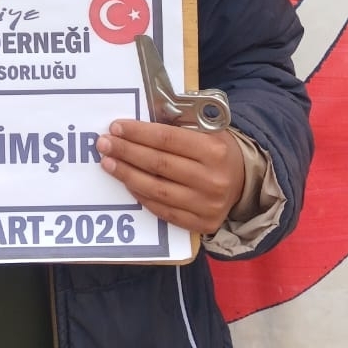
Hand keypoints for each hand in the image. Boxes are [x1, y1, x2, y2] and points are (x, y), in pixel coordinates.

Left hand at [96, 120, 244, 235]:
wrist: (244, 180)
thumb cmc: (217, 149)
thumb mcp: (206, 130)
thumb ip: (177, 125)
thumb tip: (137, 124)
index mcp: (214, 150)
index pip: (167, 139)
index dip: (138, 133)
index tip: (116, 127)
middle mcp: (212, 179)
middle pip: (158, 164)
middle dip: (126, 152)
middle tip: (104, 144)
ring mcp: (207, 205)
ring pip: (157, 190)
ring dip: (127, 175)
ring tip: (108, 164)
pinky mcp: (202, 224)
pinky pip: (163, 211)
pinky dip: (142, 197)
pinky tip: (127, 183)